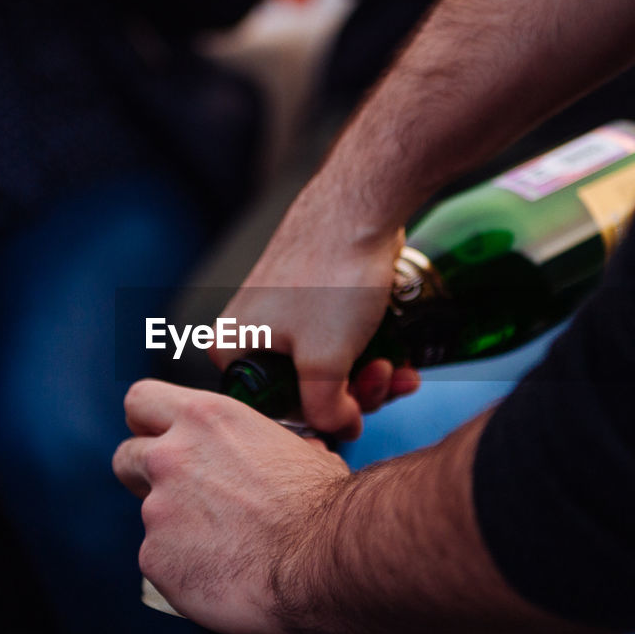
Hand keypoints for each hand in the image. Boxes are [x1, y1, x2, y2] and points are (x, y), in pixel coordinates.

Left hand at [113, 379, 351, 633]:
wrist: (322, 556)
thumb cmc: (321, 503)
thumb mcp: (299, 448)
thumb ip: (268, 447)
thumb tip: (295, 451)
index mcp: (204, 419)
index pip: (142, 401)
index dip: (146, 422)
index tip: (156, 436)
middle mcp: (171, 457)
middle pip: (126, 457)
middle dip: (145, 477)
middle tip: (183, 497)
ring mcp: (157, 510)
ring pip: (151, 518)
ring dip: (177, 530)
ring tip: (226, 549)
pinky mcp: (154, 558)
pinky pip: (160, 562)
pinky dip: (185, 570)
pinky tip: (223, 575)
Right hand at [213, 187, 420, 438]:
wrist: (364, 204)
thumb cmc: (334, 277)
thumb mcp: (324, 361)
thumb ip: (325, 412)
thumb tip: (341, 429)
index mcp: (232, 348)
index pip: (272, 412)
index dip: (320, 420)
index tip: (357, 412)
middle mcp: (250, 331)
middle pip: (304, 391)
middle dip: (355, 394)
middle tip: (385, 378)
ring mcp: (284, 313)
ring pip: (329, 368)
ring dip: (370, 377)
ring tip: (400, 368)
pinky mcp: (315, 298)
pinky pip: (341, 342)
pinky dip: (370, 354)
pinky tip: (402, 360)